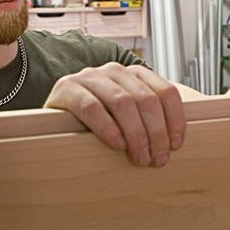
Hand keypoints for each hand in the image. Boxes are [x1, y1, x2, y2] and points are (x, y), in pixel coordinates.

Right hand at [44, 63, 185, 166]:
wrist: (52, 119)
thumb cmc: (97, 123)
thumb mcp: (127, 117)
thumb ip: (149, 120)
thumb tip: (176, 144)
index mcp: (135, 74)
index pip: (166, 91)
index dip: (175, 119)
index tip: (176, 145)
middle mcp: (115, 70)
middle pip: (146, 99)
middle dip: (156, 133)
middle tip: (157, 159)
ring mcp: (90, 76)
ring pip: (123, 103)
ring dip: (136, 134)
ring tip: (140, 157)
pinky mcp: (67, 88)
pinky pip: (92, 107)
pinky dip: (108, 128)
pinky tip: (117, 145)